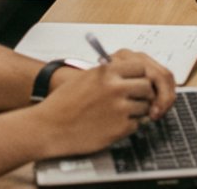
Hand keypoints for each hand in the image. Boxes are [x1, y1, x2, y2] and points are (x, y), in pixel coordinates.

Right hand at [35, 50, 176, 154]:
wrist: (49, 127)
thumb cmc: (63, 103)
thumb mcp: (86, 77)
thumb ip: (108, 73)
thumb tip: (129, 73)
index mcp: (107, 72)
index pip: (140, 67)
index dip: (139, 75)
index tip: (136, 81)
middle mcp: (116, 88)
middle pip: (147, 87)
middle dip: (143, 94)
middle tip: (134, 99)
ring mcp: (119, 109)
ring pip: (145, 107)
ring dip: (137, 111)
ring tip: (120, 114)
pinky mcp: (119, 128)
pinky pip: (136, 125)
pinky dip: (128, 126)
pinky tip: (113, 124)